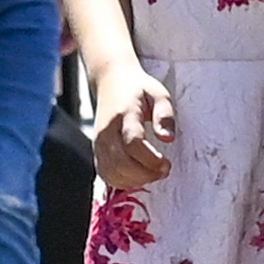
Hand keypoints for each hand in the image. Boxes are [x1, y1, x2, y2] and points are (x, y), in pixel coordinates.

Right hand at [89, 67, 175, 188]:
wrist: (111, 82)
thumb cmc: (139, 89)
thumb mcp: (159, 94)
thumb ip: (165, 114)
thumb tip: (167, 138)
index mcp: (124, 114)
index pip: (133, 143)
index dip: (150, 159)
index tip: (167, 163)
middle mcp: (106, 131)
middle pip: (121, 163)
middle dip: (145, 174)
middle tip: (164, 170)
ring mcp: (99, 143)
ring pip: (112, 173)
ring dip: (135, 180)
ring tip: (152, 173)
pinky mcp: (96, 152)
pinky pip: (106, 175)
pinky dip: (123, 182)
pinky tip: (138, 175)